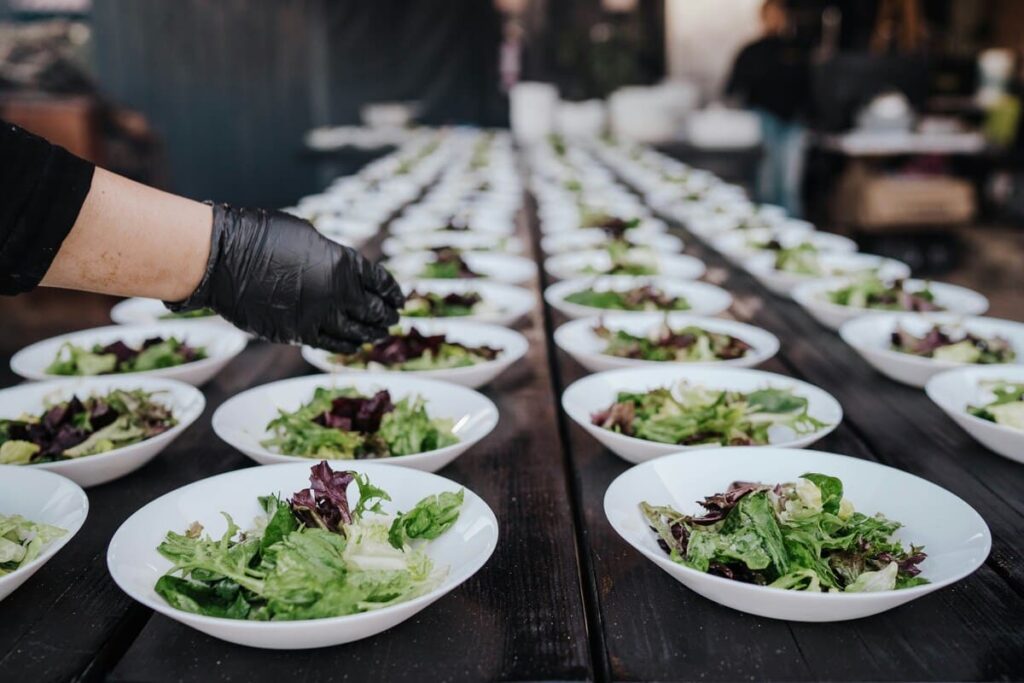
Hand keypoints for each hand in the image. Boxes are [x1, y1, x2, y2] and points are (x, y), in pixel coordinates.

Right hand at [167, 204, 402, 351]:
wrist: (224, 258)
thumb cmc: (261, 235)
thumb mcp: (309, 236)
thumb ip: (333, 256)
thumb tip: (345, 273)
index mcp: (344, 263)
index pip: (380, 281)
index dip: (393, 292)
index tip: (399, 299)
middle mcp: (337, 293)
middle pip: (372, 310)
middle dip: (386, 315)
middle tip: (394, 320)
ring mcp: (317, 317)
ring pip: (355, 332)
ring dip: (371, 334)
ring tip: (380, 335)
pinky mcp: (296, 334)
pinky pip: (329, 344)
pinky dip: (345, 346)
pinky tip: (354, 346)